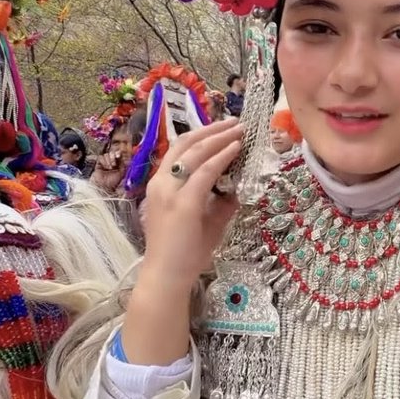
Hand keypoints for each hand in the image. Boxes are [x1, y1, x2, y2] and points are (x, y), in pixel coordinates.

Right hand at [93, 149, 126, 191]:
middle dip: (113, 158)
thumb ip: (124, 166)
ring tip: (109, 168)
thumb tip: (127, 158)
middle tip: (114, 165)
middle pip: (112, 153)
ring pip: (106, 155)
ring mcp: (105, 162)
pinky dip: (103, 161)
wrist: (104, 186)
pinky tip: (104, 167)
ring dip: (108, 161)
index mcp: (118, 164)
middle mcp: (112, 162)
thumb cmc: (113, 183)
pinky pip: (101, 157)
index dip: (118, 153)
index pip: (119, 154)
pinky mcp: (98, 163)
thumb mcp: (122, 174)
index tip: (118, 156)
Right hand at [140, 117, 242, 291]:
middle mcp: (161, 183)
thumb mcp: (204, 220)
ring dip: (220, 137)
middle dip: (212, 130)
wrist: (166, 277)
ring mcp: (170, 191)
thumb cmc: (183, 253)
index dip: (201, 135)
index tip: (222, 128)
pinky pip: (206, 171)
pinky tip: (236, 148)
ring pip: (196, 152)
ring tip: (239, 129)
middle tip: (234, 122)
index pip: (178, 150)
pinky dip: (222, 156)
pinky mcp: (184, 203)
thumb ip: (217, 203)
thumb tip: (235, 189)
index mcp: (160, 185)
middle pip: (185, 143)